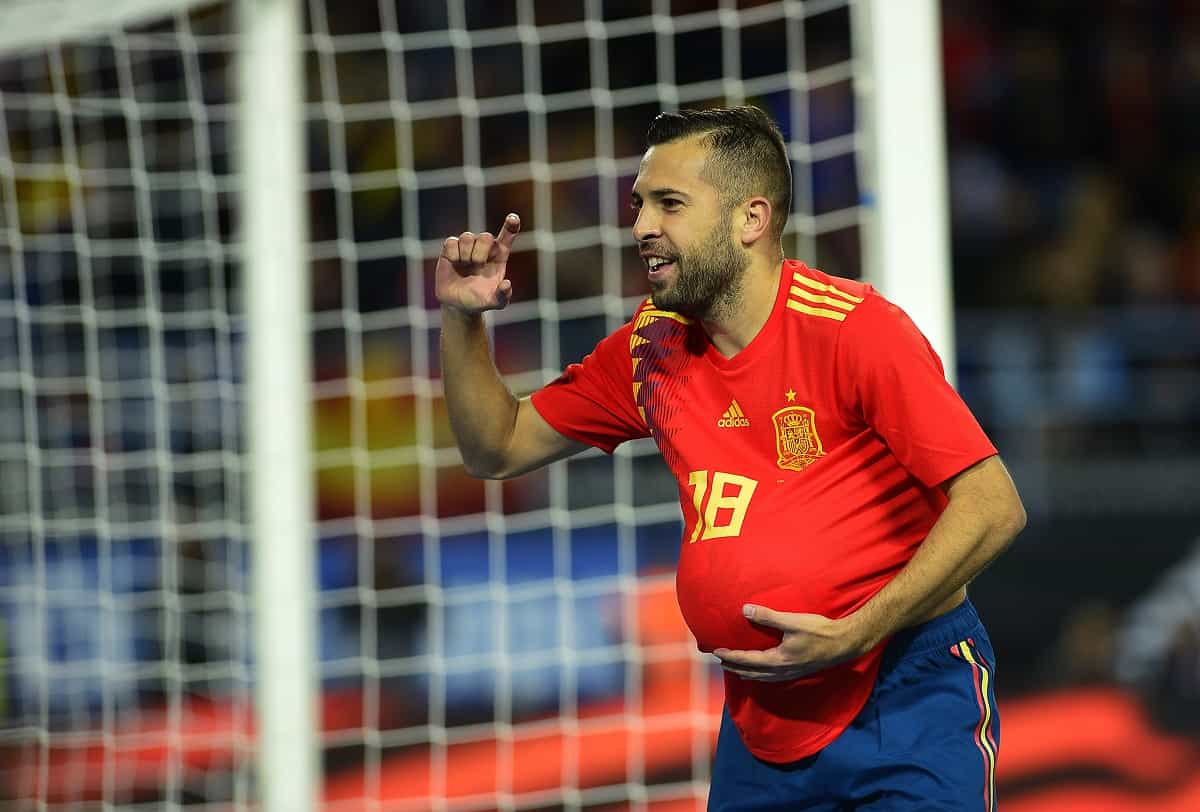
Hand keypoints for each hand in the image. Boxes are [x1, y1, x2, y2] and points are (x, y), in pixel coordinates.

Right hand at [435, 213, 520, 313]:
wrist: (459, 304)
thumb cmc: (481, 300)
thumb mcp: (496, 302)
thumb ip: (504, 295)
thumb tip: (506, 284)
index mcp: (499, 256)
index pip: (507, 236)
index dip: (511, 225)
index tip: (513, 218)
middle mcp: (484, 248)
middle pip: (486, 236)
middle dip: (482, 251)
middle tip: (478, 265)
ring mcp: (467, 247)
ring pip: (468, 236)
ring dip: (467, 253)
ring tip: (466, 265)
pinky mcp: (450, 249)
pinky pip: (451, 241)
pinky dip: (454, 253)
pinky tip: (455, 262)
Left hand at [712, 604, 872, 681]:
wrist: (845, 644)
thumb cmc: (820, 631)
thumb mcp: (793, 621)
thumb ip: (768, 617)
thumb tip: (744, 609)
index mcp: (778, 661)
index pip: (747, 660)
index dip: (730, 656)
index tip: (716, 651)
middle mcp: (782, 671)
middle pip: (751, 673)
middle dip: (734, 667)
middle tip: (720, 660)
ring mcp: (790, 674)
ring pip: (761, 677)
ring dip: (745, 672)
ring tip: (734, 667)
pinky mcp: (797, 672)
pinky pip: (771, 677)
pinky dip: (759, 674)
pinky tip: (760, 669)